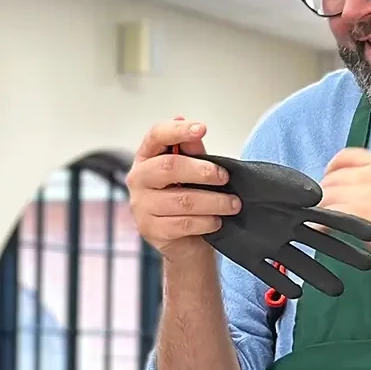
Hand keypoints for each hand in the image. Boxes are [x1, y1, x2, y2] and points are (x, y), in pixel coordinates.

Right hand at [126, 118, 240, 264]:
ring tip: (232, 204)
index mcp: (146, 157)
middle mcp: (138, 179)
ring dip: (213, 201)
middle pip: (168, 167)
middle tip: (225, 177)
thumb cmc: (187, 199)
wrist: (184, 241)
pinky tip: (217, 220)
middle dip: (202, 171)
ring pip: (181, 200)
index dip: (178, 130)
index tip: (202, 129)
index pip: (156, 135)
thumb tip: (196, 133)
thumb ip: (193, 153)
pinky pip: (183, 224)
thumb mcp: (192, 172)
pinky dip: (206, 222)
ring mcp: (141, 206)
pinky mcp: (151, 230)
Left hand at [197, 153, 370, 299]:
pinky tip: (297, 294)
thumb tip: (319, 197)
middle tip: (369, 267)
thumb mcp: (269, 177)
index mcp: (294, 207)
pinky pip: (267, 273)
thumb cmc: (240, 177)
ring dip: (318, 276)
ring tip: (338, 290)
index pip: (330, 217)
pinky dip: (282, 284)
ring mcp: (268, 244)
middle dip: (345, 255)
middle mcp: (286, 228)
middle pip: (322, 244)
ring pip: (299, 264)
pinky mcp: (246, 256)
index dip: (352, 224)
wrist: (206, 187)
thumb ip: (293, 187)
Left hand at [320, 149, 370, 280]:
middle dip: (325, 196)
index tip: (331, 187)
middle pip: (330, 179)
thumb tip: (342, 193)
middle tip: (328, 214)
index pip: (344, 156)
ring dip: (320, 212)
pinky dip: (320, 225)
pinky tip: (325, 233)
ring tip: (326, 226)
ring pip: (324, 197)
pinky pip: (324, 215)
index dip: (331, 171)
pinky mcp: (358, 211)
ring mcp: (365, 190)